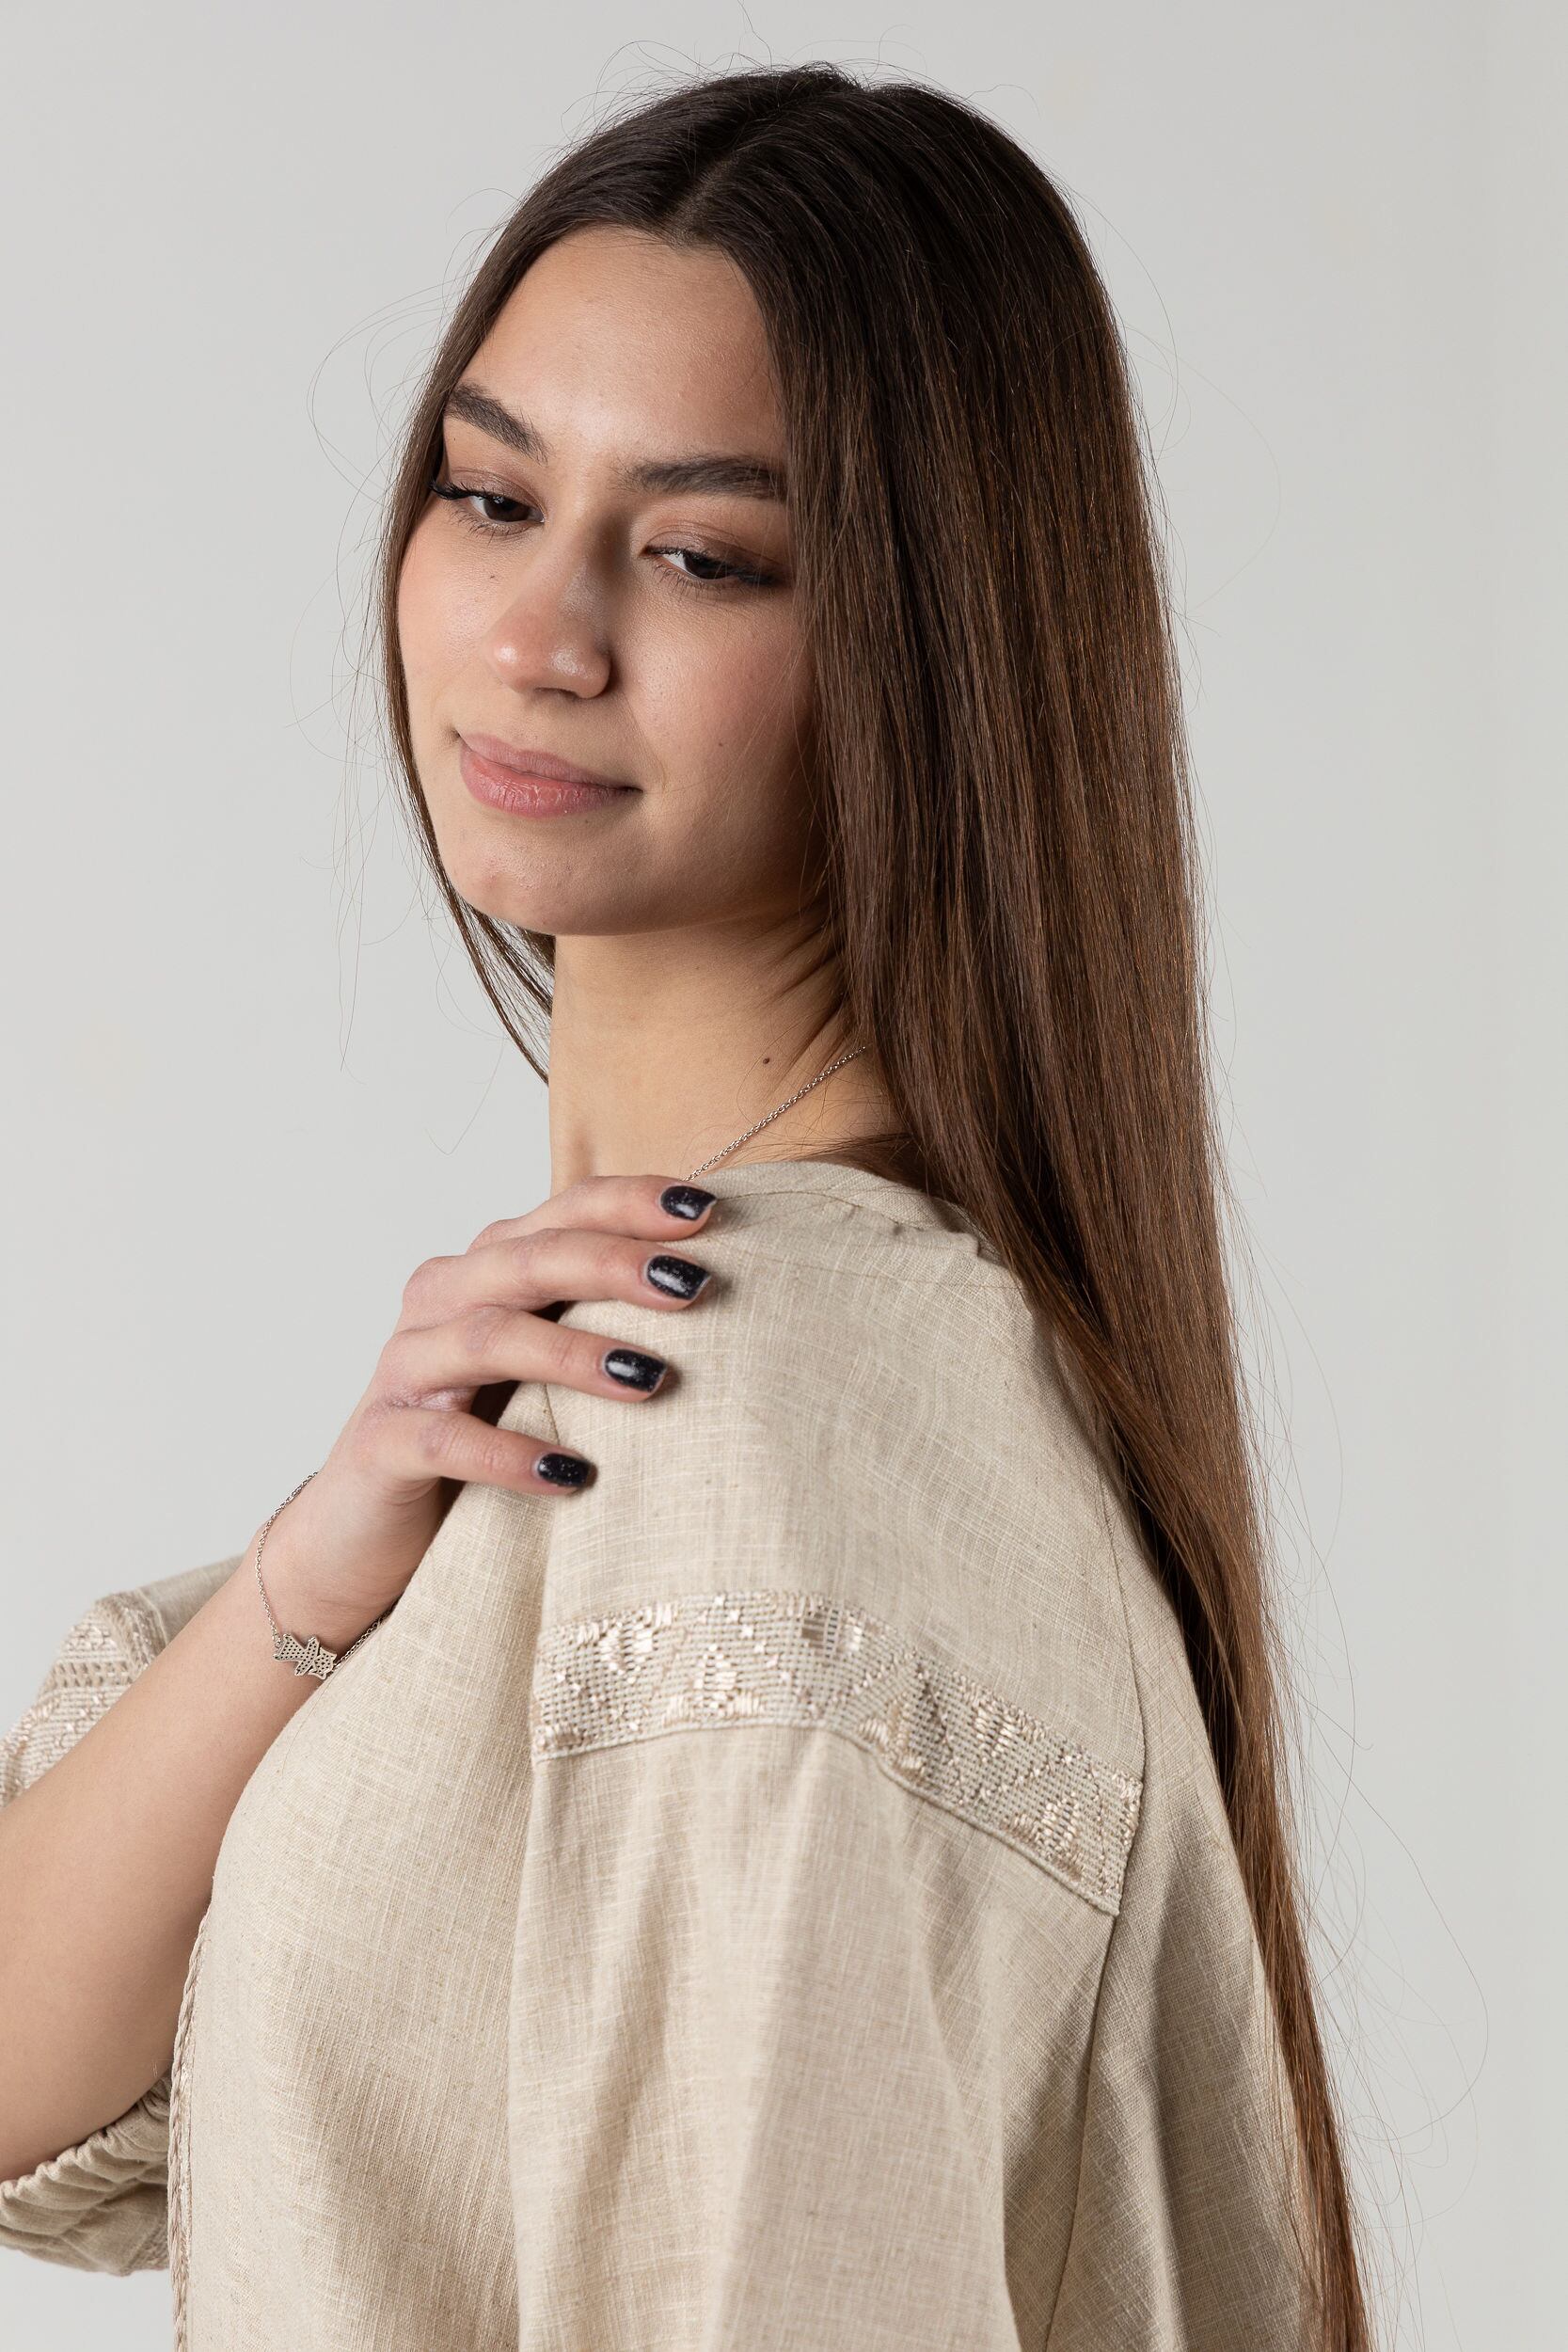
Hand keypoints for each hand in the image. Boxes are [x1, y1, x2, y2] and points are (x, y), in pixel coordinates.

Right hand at [251, 1174, 718, 1648]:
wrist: (362, 1532)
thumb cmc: (475, 1435)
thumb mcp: (542, 1368)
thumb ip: (599, 1317)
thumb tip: (716, 1289)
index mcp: (485, 1269)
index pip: (563, 1212)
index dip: (630, 1204)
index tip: (708, 1211)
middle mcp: (441, 1303)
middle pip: (529, 1261)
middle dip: (614, 1265)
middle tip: (691, 1285)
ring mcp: (405, 1372)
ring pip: (490, 1339)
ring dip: (575, 1354)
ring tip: (651, 1380)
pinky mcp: (381, 1445)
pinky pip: (447, 1441)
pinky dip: (512, 1454)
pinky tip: (573, 1477)